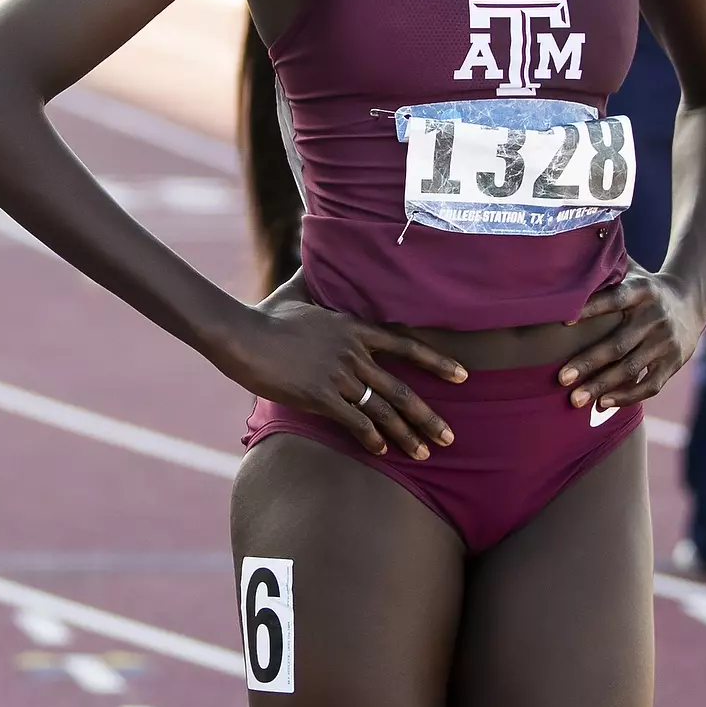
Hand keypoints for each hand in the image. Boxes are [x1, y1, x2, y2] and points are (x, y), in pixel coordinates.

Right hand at [216, 273, 465, 459]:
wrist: (242, 336)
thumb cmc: (267, 316)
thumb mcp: (297, 293)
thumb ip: (314, 279)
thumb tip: (315, 253)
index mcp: (355, 328)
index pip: (407, 345)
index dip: (437, 361)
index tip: (463, 376)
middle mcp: (354, 353)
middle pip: (401, 388)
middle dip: (428, 415)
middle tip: (450, 436)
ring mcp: (338, 375)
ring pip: (382, 410)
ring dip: (406, 434)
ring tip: (425, 453)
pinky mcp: (319, 396)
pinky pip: (354, 421)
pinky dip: (372, 438)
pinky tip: (383, 451)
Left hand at [557, 261, 705, 412]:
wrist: (691, 300)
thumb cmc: (645, 286)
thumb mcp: (632, 270)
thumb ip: (606, 265)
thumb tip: (569, 248)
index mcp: (642, 290)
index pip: (615, 298)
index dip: (591, 308)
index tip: (564, 320)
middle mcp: (655, 316)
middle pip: (619, 343)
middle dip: (588, 362)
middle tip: (561, 378)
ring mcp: (666, 341)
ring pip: (631, 368)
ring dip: (602, 386)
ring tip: (574, 399)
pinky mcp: (674, 362)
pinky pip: (650, 385)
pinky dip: (627, 396)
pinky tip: (603, 403)